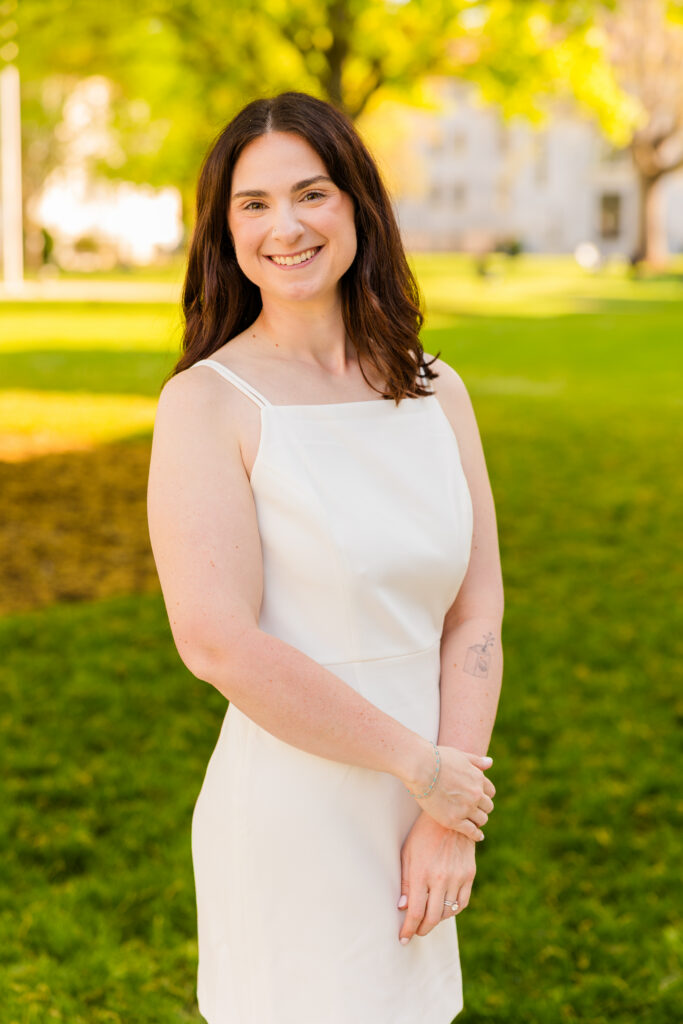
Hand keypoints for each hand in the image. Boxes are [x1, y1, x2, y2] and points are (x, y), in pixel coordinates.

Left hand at [397, 811, 476, 944]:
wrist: (450, 815)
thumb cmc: (423, 833)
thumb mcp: (408, 853)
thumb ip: (406, 881)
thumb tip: (403, 907)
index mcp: (422, 873)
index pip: (415, 912)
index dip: (409, 929)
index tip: (403, 939)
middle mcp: (441, 878)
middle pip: (431, 918)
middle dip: (421, 929)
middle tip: (415, 932)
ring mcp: (457, 877)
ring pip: (447, 913)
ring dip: (436, 921)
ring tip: (427, 920)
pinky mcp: (469, 875)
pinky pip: (461, 903)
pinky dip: (452, 911)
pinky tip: (443, 910)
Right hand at [405, 741, 494, 839]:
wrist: (420, 768)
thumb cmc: (436, 759)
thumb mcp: (460, 755)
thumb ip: (476, 761)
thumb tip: (490, 762)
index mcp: (478, 778)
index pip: (490, 791)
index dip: (484, 795)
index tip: (479, 799)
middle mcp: (475, 794)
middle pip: (488, 806)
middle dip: (482, 808)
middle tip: (474, 810)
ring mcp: (465, 808)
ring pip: (481, 819)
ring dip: (478, 820)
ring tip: (474, 822)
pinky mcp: (453, 820)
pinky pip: (471, 831)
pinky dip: (476, 835)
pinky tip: (478, 836)